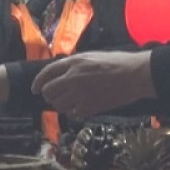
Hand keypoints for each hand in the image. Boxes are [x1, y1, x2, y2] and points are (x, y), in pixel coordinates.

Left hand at [31, 51, 154, 119]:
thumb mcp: (92, 56)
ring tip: (71, 102)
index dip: (38, 82)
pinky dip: (75, 112)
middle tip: (56, 96)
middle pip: (49, 92)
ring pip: (59, 105)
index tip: (35, 89)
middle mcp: (73, 78)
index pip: (47, 73)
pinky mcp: (90, 106)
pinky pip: (73, 114)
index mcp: (73, 63)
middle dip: (50, 95)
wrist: (134, 75)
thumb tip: (61, 73)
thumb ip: (75, 64)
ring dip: (62, 105)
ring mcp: (80, 93)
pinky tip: (83, 107)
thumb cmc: (117, 63)